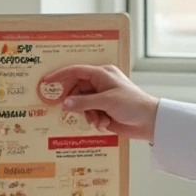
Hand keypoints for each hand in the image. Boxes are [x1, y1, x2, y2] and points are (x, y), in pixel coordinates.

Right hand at [42, 65, 159, 141]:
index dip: (60, 75)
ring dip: (88, 115)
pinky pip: (89, 115)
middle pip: (77, 91)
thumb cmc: (133, 104)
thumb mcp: (107, 101)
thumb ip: (84, 102)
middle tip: (72, 111)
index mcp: (102, 74)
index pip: (76, 71)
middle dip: (77, 103)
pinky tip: (105, 124)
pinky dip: (95, 121)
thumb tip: (65, 103)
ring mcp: (102, 98)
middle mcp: (100, 84)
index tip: (46, 81)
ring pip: (82, 105)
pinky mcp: (104, 111)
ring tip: (99, 121)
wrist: (149, 122)